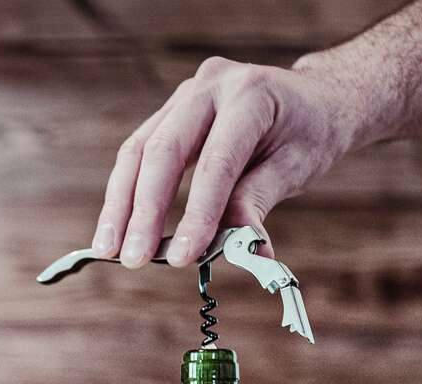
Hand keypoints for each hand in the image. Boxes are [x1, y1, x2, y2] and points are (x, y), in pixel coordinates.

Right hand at [93, 57, 359, 268]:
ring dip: (119, 206)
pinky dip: (124, 194)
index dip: (197, 212)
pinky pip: (136, 154)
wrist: (313, 97)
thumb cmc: (310, 132)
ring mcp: (184, 96)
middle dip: (144, 212)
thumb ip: (258, 200)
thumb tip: (236, 249)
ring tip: (108, 250)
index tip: (181, 257)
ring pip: (137, 152)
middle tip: (132, 259)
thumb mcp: (297, 165)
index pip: (216, 161)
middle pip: (163, 151)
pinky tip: (115, 228)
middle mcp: (210, 86)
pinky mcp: (168, 113)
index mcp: (251, 94)